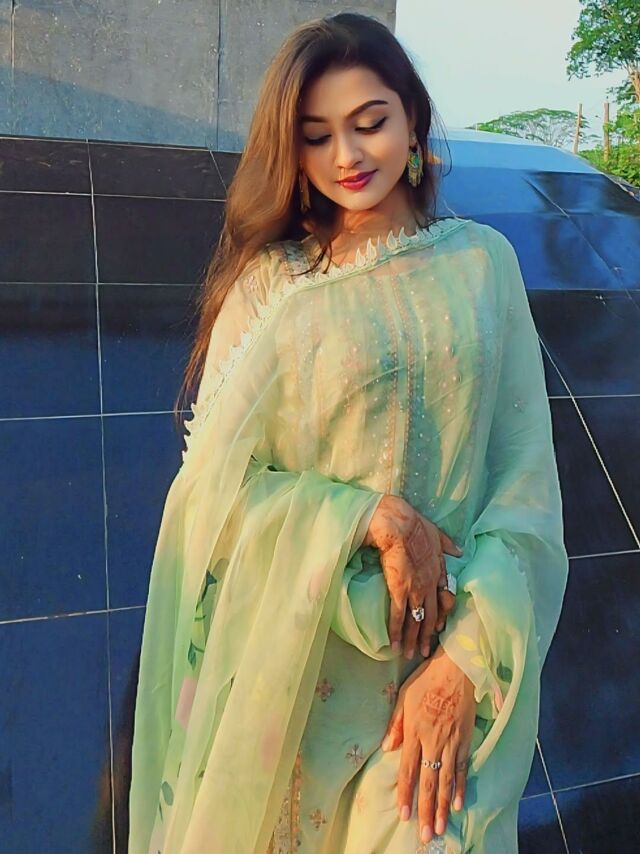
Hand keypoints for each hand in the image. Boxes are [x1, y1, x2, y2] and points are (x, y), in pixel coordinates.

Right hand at [363, 494, 461, 658]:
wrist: (399, 524)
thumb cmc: (415, 525)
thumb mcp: (437, 533)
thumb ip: (448, 544)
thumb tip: (459, 551)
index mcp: (439, 571)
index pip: (442, 599)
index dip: (441, 615)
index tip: (439, 626)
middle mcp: (430, 585)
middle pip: (431, 616)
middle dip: (428, 636)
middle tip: (425, 652)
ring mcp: (415, 589)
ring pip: (415, 621)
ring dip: (412, 639)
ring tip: (409, 655)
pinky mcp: (399, 590)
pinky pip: (398, 616)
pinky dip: (396, 632)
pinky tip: (393, 645)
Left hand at [380, 645, 475, 844]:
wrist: (457, 668)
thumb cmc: (427, 680)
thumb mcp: (404, 697)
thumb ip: (396, 724)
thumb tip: (387, 747)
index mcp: (415, 731)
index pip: (408, 769)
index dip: (405, 794)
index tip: (403, 814)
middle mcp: (433, 741)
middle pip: (428, 782)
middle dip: (425, 810)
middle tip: (425, 835)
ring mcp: (451, 742)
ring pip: (446, 780)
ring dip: (442, 806)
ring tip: (441, 828)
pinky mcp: (465, 740)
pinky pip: (462, 768)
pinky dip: (460, 787)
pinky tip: (457, 804)